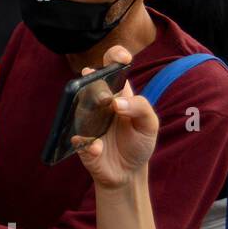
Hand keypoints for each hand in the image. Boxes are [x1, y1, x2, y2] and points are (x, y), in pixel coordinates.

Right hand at [75, 46, 160, 189]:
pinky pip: (77, 136)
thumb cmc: (139, 143)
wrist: (127, 173)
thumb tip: (117, 103)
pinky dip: (87, 142)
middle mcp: (99, 102)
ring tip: (98, 119)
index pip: (113, 66)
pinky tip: (97, 148)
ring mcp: (86, 119)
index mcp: (118, 93)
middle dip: (92, 78)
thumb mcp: (150, 125)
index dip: (115, 55)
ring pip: (77, 105)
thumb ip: (141, 108)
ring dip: (85, 110)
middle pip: (89, 80)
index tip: (121, 57)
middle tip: (98, 85)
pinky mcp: (79, 139)